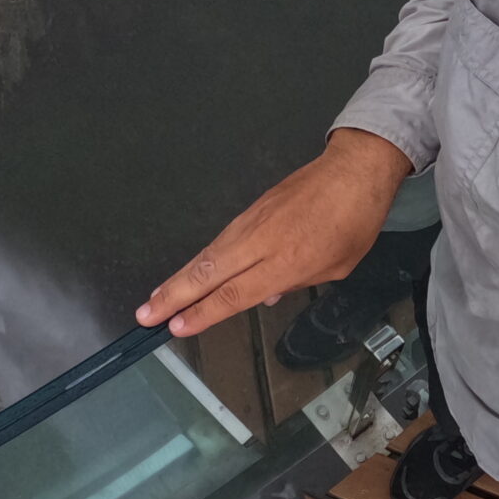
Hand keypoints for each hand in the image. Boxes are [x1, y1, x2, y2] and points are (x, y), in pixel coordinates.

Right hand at [137, 128, 415, 336]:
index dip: (203, 313)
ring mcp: (252, 222)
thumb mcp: (335, 267)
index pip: (234, 294)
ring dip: (179, 277)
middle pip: (208, 273)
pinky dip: (200, 259)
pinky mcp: (251, 209)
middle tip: (145, 315)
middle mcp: (261, 242)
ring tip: (155, 299)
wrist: (352, 170)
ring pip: (208, 254)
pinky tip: (189, 273)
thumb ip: (297, 282)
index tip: (176, 327)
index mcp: (285, 263)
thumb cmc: (353, 224)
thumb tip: (264, 294)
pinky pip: (221, 240)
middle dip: (173, 295)